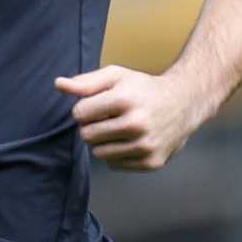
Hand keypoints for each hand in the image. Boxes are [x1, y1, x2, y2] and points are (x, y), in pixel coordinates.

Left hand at [56, 65, 203, 171]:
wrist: (184, 103)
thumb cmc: (143, 88)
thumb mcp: (116, 76)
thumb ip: (86, 82)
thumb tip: (58, 84)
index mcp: (125, 99)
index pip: (79, 114)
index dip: (84, 109)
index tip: (98, 105)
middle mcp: (136, 124)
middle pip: (87, 135)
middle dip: (92, 126)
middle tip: (108, 118)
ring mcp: (145, 146)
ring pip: (99, 153)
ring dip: (103, 142)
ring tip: (119, 129)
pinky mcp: (151, 162)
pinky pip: (114, 164)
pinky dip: (117, 154)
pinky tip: (131, 140)